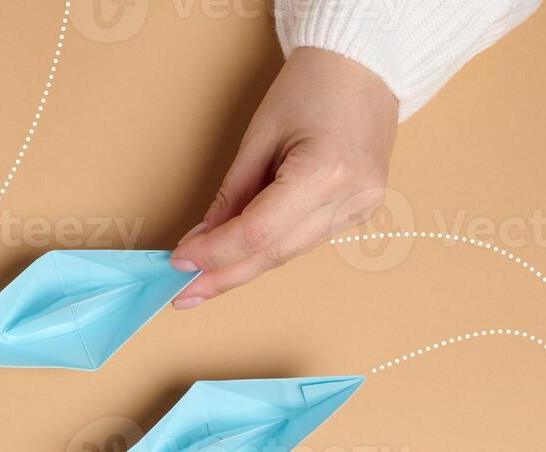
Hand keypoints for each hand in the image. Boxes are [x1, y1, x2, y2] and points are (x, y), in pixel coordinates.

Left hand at [169, 47, 398, 306]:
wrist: (365, 64)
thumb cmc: (311, 86)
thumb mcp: (259, 136)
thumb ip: (232, 194)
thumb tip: (203, 239)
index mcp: (325, 172)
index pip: (258, 232)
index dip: (215, 253)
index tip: (180, 261)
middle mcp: (351, 197)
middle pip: (275, 253)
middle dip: (225, 274)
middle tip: (185, 293)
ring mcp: (363, 207)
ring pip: (289, 252)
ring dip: (244, 266)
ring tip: (203, 278)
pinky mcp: (362, 209)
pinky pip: (305, 239)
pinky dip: (270, 247)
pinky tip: (240, 255)